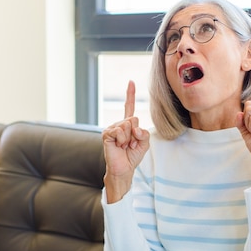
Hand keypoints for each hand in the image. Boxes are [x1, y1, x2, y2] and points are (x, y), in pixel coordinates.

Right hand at [102, 80, 149, 202]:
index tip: (131, 81)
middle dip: (136, 134)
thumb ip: (144, 133)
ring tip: (124, 146)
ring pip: (128, 125)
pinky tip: (118, 146)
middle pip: (134, 118)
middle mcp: (119, 124)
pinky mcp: (106, 134)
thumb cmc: (132, 156)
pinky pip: (120, 131)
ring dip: (129, 139)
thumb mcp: (144, 144)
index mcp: (128, 125)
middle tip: (130, 144)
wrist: (124, 169)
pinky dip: (122, 140)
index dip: (130, 94)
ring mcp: (112, 128)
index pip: (129, 107)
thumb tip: (134, 127)